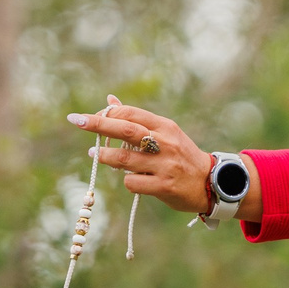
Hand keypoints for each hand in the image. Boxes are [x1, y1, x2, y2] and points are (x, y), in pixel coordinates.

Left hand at [69, 98, 239, 217]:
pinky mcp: (164, 186)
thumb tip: (109, 101)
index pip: (130, 113)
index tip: (87, 118)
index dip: (106, 113)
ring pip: (125, 158)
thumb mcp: (164, 133)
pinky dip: (126, 180)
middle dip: (98, 124)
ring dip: (105, 155)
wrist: (212, 183)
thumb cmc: (181, 156)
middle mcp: (165, 143)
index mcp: (164, 126)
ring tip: (94, 153)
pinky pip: (133, 182)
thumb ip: (136, 119)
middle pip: (126, 129)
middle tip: (76, 120)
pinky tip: (129, 180)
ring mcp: (165, 165)